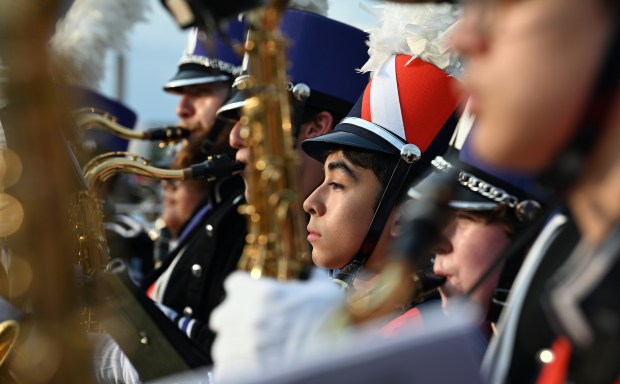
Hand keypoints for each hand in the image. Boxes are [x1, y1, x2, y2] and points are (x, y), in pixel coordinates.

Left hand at [210, 268, 344, 382]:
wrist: (336, 359)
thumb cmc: (330, 327)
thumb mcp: (324, 293)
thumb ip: (311, 279)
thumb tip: (312, 273)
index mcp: (261, 294)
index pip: (234, 283)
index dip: (244, 289)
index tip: (251, 296)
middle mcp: (244, 318)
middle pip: (222, 313)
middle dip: (235, 318)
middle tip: (255, 324)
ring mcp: (238, 346)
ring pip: (222, 343)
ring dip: (235, 344)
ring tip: (257, 349)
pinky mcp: (236, 371)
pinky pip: (224, 368)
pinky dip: (235, 367)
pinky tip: (254, 364)